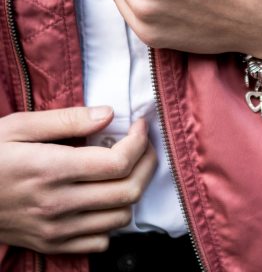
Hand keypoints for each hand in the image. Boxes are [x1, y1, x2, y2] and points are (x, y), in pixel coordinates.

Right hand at [0, 107, 156, 253]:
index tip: (141, 127)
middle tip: (144, 146)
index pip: (117, 163)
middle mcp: (57, 203)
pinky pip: (101, 241)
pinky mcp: (52, 243)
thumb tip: (108, 114)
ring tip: (126, 170)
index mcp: (50, 169)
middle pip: (127, 191)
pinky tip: (105, 199)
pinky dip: (112, 220)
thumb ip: (66, 120)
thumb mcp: (18, 127)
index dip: (140, 143)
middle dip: (147, 164)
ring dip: (132, 191)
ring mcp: (56, 228)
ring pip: (120, 217)